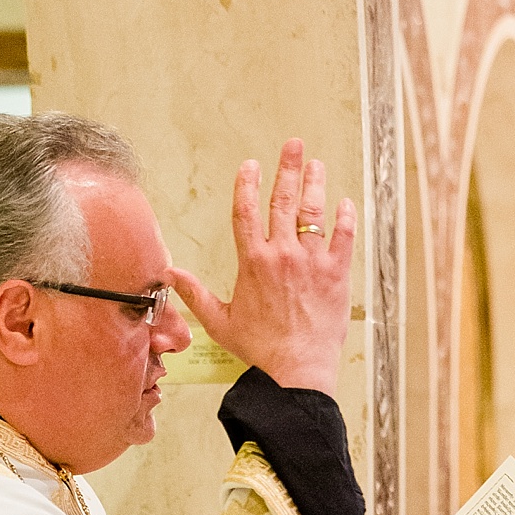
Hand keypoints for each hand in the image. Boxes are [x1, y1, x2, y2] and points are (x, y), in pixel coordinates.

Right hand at [170, 139, 355, 397]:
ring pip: (314, 212)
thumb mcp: (220, 321)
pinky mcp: (336, 273)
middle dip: (287, 168)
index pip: (246, 210)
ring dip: (316, 184)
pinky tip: (345, 202)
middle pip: (283, 201)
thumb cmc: (259, 349)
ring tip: (316, 165)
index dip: (248, 183)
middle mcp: (281, 254)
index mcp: (253, 262)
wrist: (297, 369)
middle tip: (293, 145)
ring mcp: (311, 261)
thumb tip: (168, 273)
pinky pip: (344, 236)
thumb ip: (195, 293)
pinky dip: (346, 217)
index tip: (251, 165)